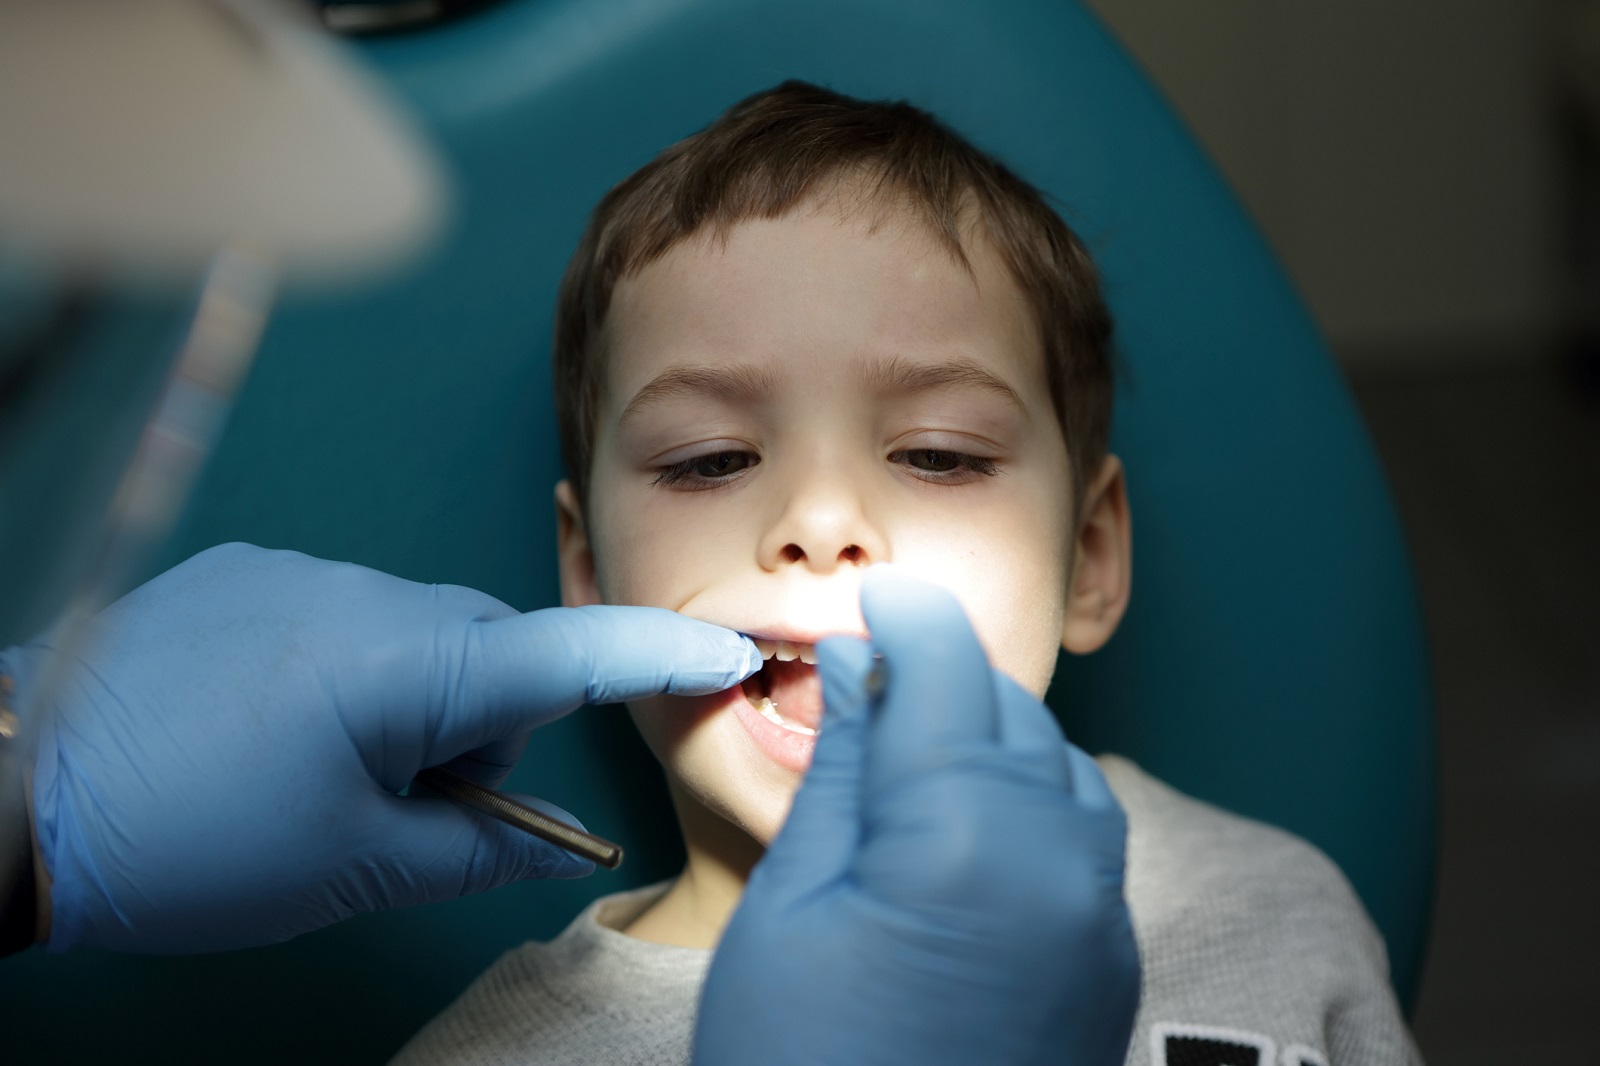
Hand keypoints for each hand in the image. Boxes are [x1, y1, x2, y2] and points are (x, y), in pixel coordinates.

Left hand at [1, 542, 758, 953]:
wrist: (12, 789)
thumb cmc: (194, 842)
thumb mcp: (355, 866)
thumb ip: (480, 851)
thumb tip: (558, 848)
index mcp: (410, 665)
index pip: (568, 653)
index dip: (656, 655)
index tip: (729, 648)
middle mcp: (369, 591)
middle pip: (492, 646)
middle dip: (484, 721)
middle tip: (414, 802)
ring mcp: (303, 569)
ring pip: (420, 630)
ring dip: (414, 695)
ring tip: (325, 769)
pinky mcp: (247, 569)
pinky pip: (348, 610)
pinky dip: (349, 667)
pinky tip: (270, 724)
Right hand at [695, 568, 1139, 1065]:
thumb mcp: (790, 909)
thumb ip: (844, 774)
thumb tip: (861, 673)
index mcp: (964, 833)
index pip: (945, 667)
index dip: (906, 615)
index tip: (875, 598)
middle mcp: (1058, 861)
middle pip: (1009, 708)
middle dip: (944, 672)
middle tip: (872, 674)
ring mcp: (1098, 920)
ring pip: (1061, 766)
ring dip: (994, 730)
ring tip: (915, 743)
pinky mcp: (1109, 968)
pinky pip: (1087, 835)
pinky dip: (1034, 796)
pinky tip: (970, 818)